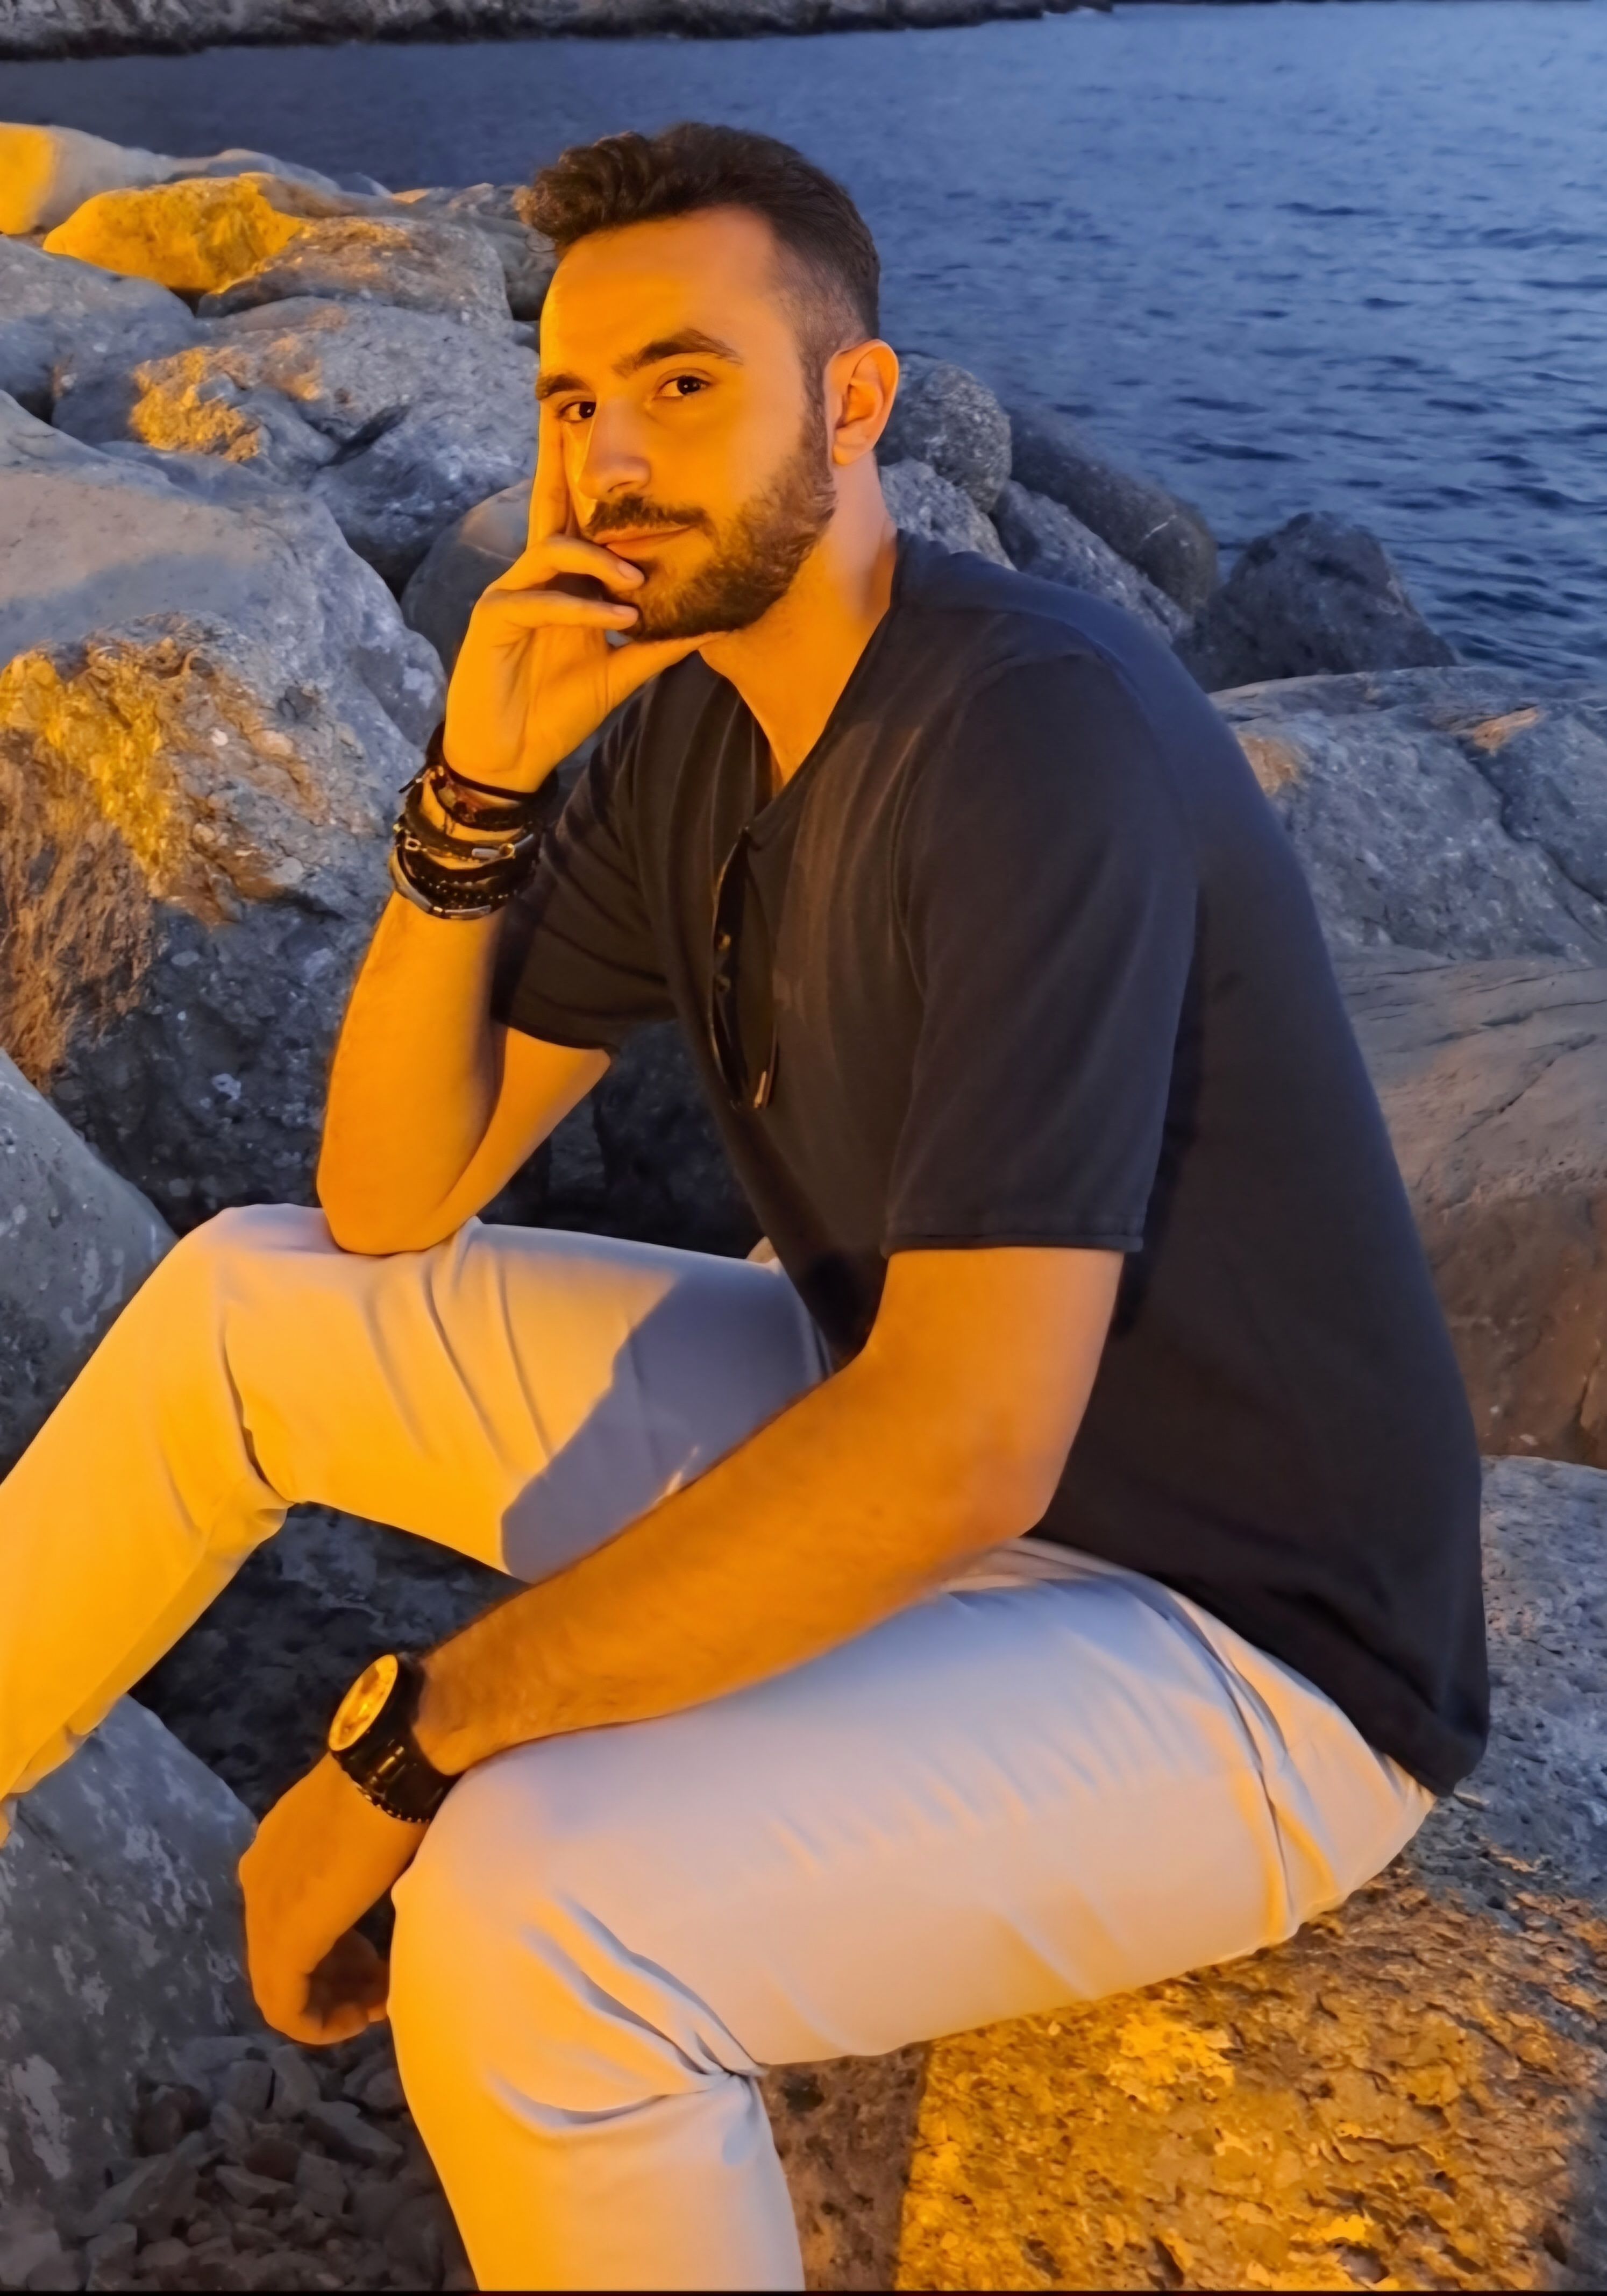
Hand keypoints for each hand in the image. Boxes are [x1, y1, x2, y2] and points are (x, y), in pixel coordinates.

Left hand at [238, 1755, 427, 2044]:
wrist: (391, 1772)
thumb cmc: (394, 1793)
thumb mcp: (365, 1840)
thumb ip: (353, 1873)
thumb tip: (372, 1894)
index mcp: (273, 1856)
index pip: (291, 1924)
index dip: (335, 1955)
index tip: (378, 1964)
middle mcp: (257, 1883)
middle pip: (284, 1958)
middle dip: (334, 1982)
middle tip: (382, 1990)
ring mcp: (264, 1911)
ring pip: (281, 1986)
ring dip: (330, 2004)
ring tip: (379, 2003)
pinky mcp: (284, 1939)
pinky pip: (284, 2004)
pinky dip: (319, 2021)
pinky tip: (358, 2018)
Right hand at [444, 407, 700, 792]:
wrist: (510, 757)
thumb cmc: (557, 711)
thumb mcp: (619, 673)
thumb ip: (657, 644)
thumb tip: (711, 623)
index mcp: (562, 584)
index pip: (576, 522)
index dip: (586, 481)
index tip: (606, 439)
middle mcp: (534, 578)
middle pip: (548, 507)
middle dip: (560, 460)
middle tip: (579, 420)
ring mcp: (510, 594)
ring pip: (550, 549)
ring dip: (597, 559)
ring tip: (636, 581)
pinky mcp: (492, 620)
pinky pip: (538, 599)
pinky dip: (579, 608)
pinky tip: (615, 618)